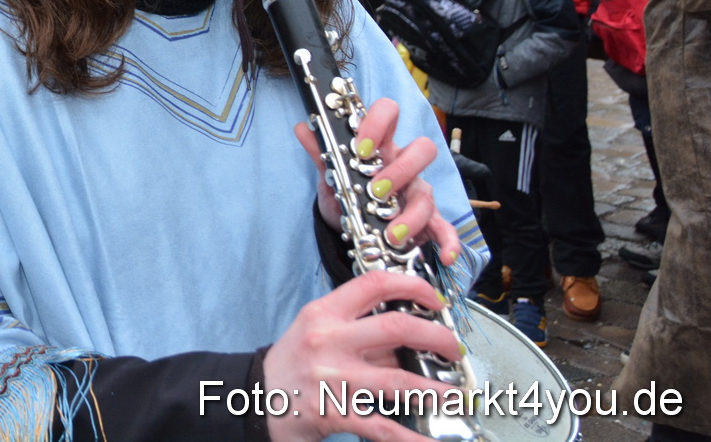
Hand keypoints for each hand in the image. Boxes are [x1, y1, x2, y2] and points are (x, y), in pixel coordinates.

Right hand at [263, 271, 464, 441]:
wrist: (253, 397)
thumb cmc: (290, 364)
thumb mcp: (315, 332)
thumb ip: (357, 330)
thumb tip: (408, 334)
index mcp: (324, 313)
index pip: (374, 284)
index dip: (412, 286)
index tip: (434, 299)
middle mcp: (328, 340)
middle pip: (395, 328)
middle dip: (437, 337)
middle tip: (454, 349)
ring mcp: (332, 378)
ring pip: (399, 380)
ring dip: (436, 390)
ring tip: (456, 395)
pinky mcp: (335, 413)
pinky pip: (383, 427)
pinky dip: (412, 439)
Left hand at [292, 97, 460, 267]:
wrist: (350, 224)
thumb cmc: (347, 190)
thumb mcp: (331, 174)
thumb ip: (320, 152)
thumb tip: (303, 127)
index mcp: (381, 145)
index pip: (389, 114)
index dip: (378, 124)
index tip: (361, 147)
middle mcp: (404, 165)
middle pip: (422, 149)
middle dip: (400, 170)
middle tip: (376, 191)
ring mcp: (418, 192)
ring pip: (427, 194)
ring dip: (410, 215)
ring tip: (391, 235)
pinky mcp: (428, 220)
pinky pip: (444, 228)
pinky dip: (448, 242)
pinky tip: (446, 256)